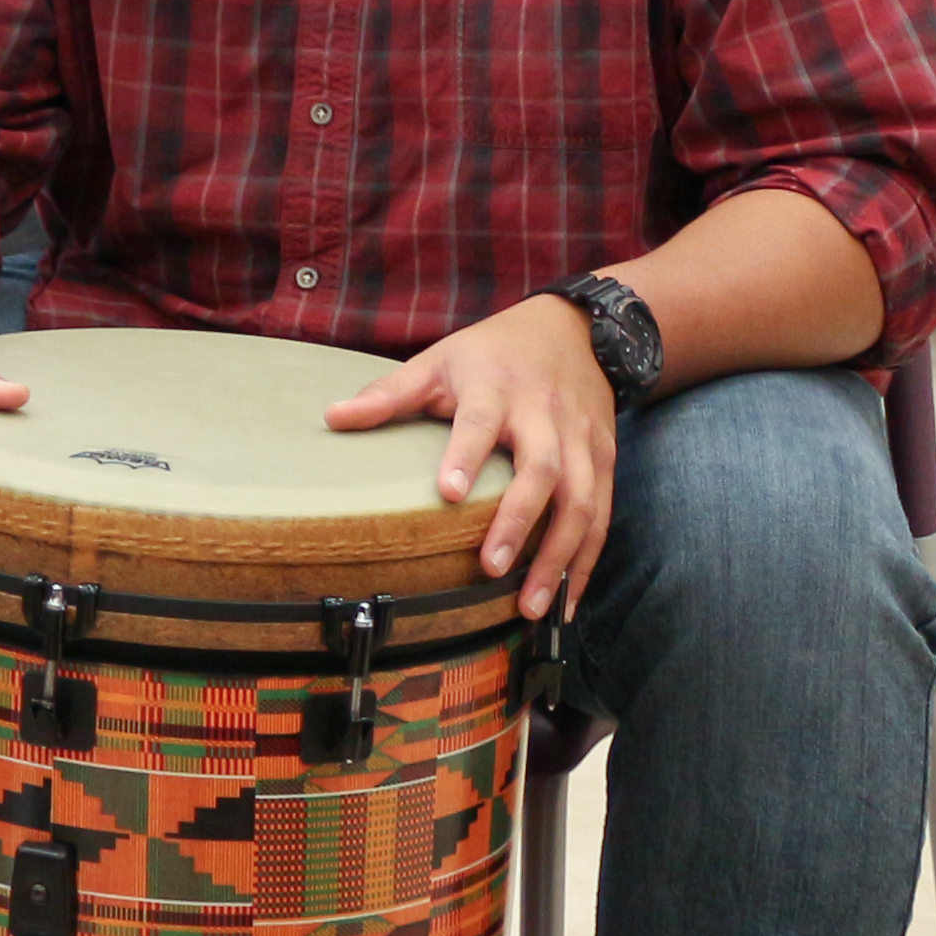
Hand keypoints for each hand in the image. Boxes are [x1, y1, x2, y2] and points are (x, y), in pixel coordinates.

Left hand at [324, 294, 612, 621]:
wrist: (573, 329)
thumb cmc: (493, 353)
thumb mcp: (439, 360)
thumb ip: (390, 394)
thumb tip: (331, 419)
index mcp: (496, 387)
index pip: (481, 421)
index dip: (467, 454)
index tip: (449, 493)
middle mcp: (544, 414)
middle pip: (542, 468)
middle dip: (520, 520)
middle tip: (492, 568)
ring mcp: (581, 439)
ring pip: (581, 500)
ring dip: (559, 556)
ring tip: (530, 606)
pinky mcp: (604, 459)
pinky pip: (602, 515)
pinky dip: (587, 563)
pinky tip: (565, 603)